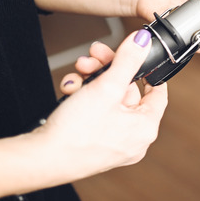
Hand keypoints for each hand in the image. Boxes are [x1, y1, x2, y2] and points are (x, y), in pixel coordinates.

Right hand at [37, 30, 167, 179]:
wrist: (41, 159)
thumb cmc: (76, 133)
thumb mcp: (106, 87)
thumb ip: (127, 61)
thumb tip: (143, 41)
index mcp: (146, 128)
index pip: (158, 92)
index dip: (148, 70)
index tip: (139, 56)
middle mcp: (133, 138)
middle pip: (126, 91)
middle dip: (106, 70)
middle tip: (93, 56)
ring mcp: (113, 142)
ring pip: (107, 99)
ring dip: (92, 80)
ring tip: (78, 73)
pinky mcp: (93, 143)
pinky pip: (95, 112)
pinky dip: (83, 98)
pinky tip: (70, 90)